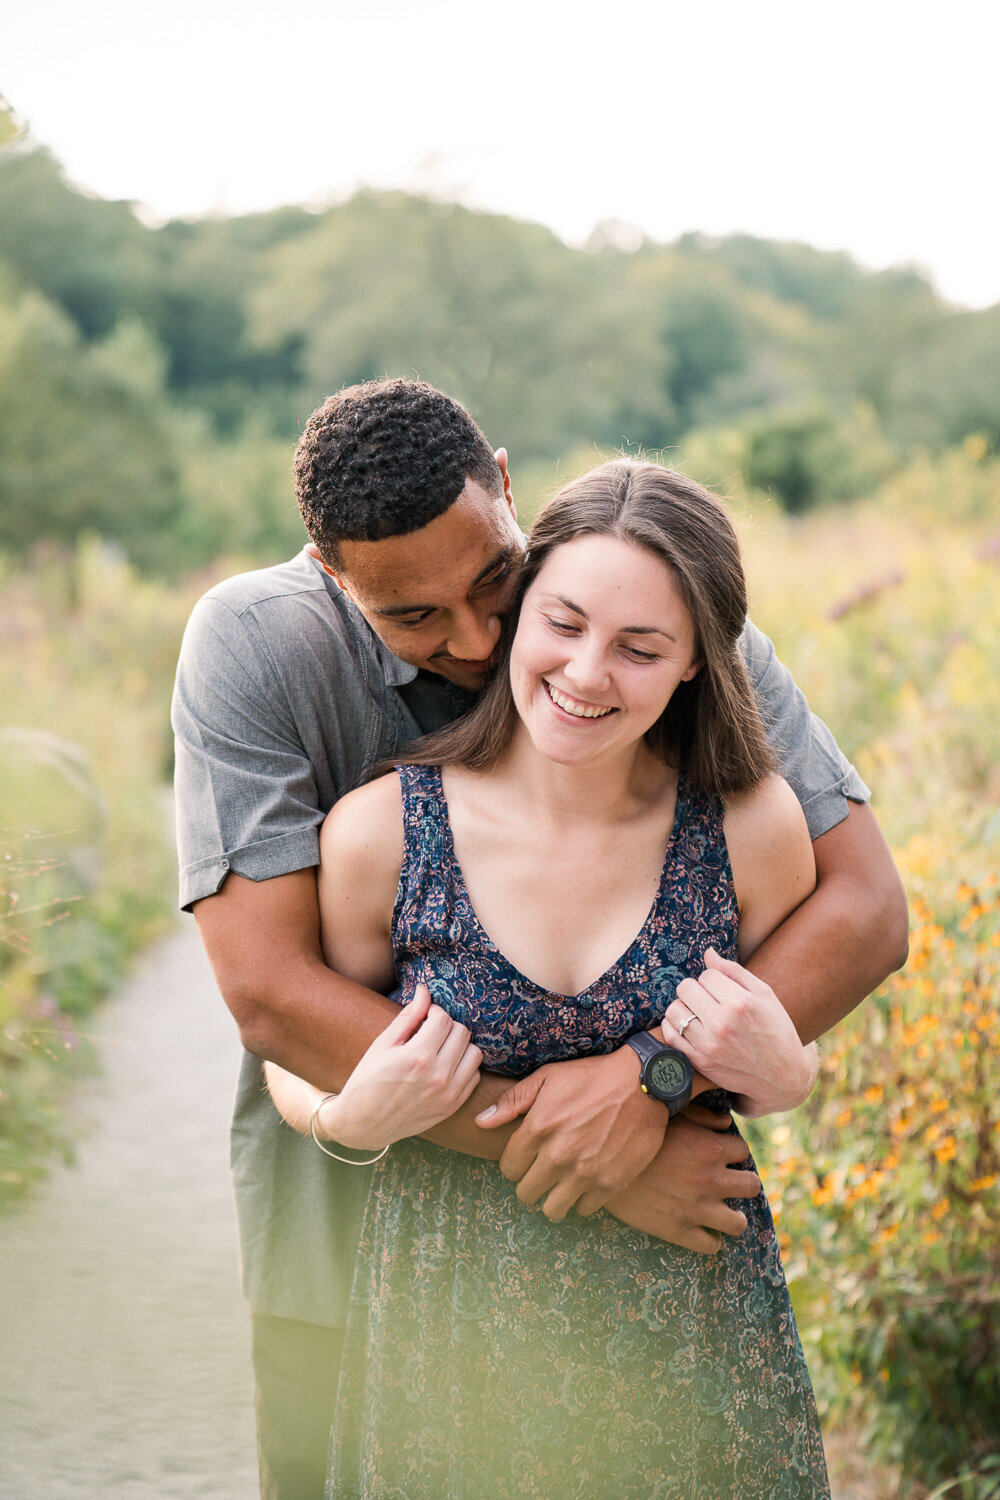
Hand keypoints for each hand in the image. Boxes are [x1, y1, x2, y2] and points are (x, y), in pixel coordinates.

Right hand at [318, 985, 481, 1149]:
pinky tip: (445, 1066)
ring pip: (474, 1053)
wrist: (363, 1124)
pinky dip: (464, 1066)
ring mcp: (448, 1094)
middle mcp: (438, 1075)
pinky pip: (474, 1076)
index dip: (433, 1012)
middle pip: (462, 1033)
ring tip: (440, 1048)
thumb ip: (408, 1016)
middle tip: (431, 1032)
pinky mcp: (452, 1106)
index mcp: (417, 1056)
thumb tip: (425, 990)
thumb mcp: (383, 1044)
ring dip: (460, 1045)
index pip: (443, 1018)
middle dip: (447, 1026)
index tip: (424, 1017)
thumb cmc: (368, 1079)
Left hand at [476, 1047, 666, 1220]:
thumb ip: (512, 1101)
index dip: (515, 1163)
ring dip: (554, 1197)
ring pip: (552, 1209)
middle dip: (531, 1182)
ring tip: (563, 1181)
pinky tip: (587, 1180)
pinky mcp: (609, 1184)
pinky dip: (583, 1198)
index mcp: (538, 1128)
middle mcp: (557, 1155)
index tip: (527, 1157)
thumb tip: (481, 1122)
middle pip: (526, 1193)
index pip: (508, 1168)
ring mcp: (583, 1172)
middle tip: (544, 1171)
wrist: (642, 1083)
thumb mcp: (547, 1077)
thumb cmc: (592, 1077)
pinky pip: (584, 1209)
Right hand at [605, 1105, 760, 1252]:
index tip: (722, 1156)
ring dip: (732, 1217)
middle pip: (751, 1186)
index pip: (743, 1151)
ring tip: (720, 1212)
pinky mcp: (680, 1232)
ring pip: (738, 1223)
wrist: (601, 1166)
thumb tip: (726, 1123)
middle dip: (742, 1184)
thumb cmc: (635, 1134)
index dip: (733, 1152)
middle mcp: (711, 1180)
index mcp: (710, 1148)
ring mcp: (698, 1209)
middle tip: (727, 1184)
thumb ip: (702, 1116)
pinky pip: (711, 1245)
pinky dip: (709, 1238)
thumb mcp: (669, 1116)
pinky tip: (698, 1228)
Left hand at [663, 949, 817, 1118]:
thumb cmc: (776, 1029)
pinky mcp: (699, 1062)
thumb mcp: (764, 995)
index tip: (724, 990)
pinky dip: (675, 1025)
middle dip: (697, 989)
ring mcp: (708, 1045)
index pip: (707, 974)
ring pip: (674, 1010)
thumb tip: (708, 953)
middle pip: (685, 988)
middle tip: (710, 999)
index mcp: (740, 1003)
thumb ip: (734, 971)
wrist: (782, 1076)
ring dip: (684, 1007)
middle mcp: (722, 1024)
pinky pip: (670, 1034)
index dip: (715, 979)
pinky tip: (690, 1026)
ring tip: (699, 1012)